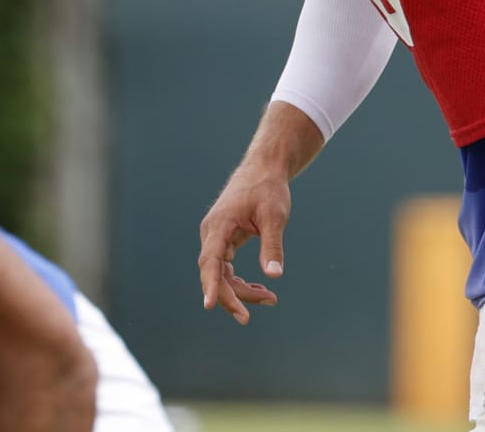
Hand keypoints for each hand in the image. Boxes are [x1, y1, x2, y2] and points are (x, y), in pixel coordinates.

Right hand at [196, 164, 289, 324]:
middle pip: (214, 273)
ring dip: (240, 290)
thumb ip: (272, 246)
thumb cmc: (268, 189)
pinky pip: (226, 268)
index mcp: (219, 225)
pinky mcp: (225, 240)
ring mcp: (216, 237)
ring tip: (270, 298)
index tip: (209, 306)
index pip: (210, 260)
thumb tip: (275, 275)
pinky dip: (240, 281)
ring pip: (221, 274)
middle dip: (233, 296)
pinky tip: (258, 287)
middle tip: (253, 314)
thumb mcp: (274, 217)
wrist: (264, 169)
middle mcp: (212, 233)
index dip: (209, 284)